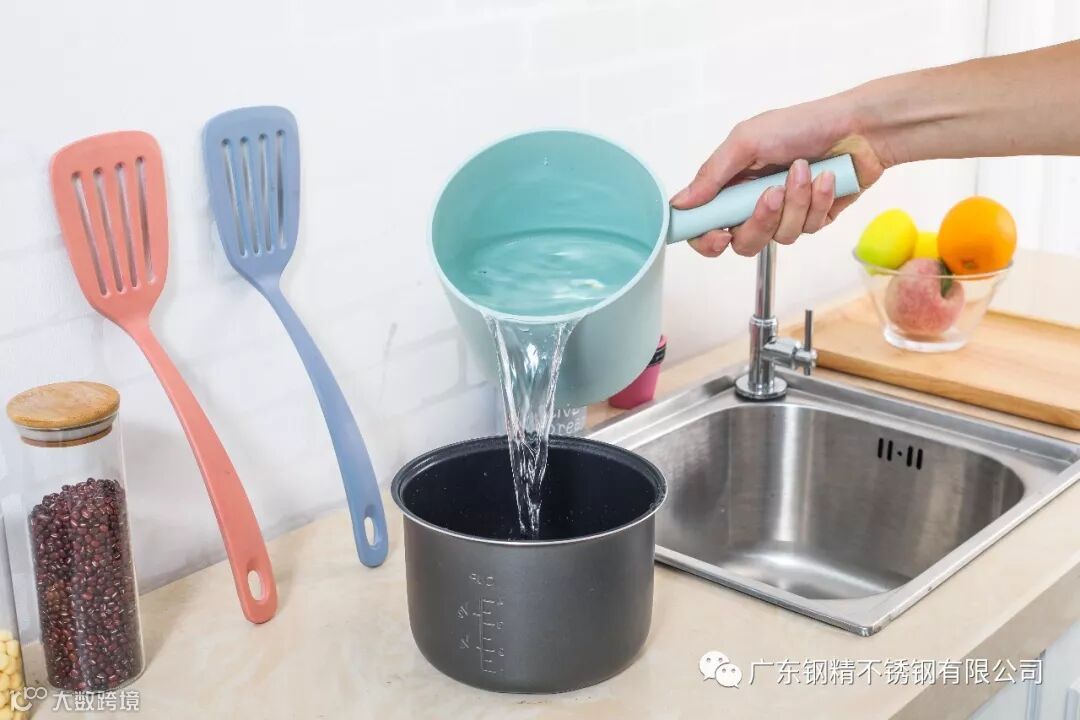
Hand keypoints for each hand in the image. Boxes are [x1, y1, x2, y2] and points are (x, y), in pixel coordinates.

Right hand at [671, 94, 887, 257]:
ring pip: (780, 237)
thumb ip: (713, 174)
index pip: (707, 225)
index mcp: (733, 183)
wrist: (860, 126)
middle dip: (760, 220)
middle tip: (772, 192)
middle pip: (744, 242)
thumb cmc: (804, 124)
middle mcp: (756, 201)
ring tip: (805, 170)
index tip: (719, 235)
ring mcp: (787, 212)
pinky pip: (809, 228)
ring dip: (796, 203)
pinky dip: (819, 201)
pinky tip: (827, 178)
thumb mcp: (748, 139)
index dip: (707, 239)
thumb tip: (680, 203)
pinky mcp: (815, 217)